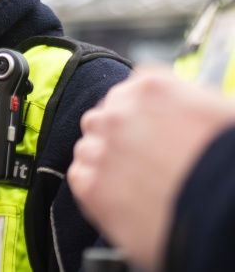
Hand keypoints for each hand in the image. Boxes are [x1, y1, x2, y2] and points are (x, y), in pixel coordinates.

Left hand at [68, 64, 234, 269]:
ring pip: (89, 145)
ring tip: (135, 181)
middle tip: (144, 157)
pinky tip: (121, 196)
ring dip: (106, 159)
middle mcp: (118, 113)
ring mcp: (100, 148)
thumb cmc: (228, 160)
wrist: (223, 212)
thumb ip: (188, 99)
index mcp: (151, 88)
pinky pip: (81, 175)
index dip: (144, 111)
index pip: (134, 88)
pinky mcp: (90, 185)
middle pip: (106, 116)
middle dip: (121, 133)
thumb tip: (179, 105)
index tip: (153, 126)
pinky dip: (96, 185)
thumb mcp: (219, 111)